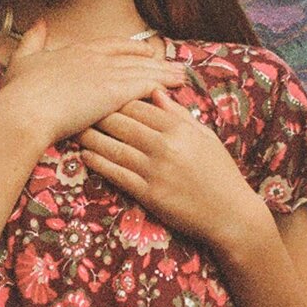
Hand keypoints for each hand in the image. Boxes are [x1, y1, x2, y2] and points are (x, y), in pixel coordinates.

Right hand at [0, 18, 187, 149]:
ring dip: (165, 72)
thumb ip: (33, 39)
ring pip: (144, 70)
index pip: (112, 46)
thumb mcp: (22, 60)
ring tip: (183, 75)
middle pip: (133, 57)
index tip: (144, 52)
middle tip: (172, 63)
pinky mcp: (115, 91)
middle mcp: (95, 58)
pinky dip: (163, 85)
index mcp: (76, 51)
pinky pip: (146, 85)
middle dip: (154, 61)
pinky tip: (176, 87)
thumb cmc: (18, 92)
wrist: (23, 110)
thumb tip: (39, 22)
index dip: (130, 49)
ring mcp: (107, 73)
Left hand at [78, 85, 267, 256]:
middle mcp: (167, 146)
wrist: (232, 214)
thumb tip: (155, 91)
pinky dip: (99, 164)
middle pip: (121, 123)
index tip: (99, 96)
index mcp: (180, 128)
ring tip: (75, 131)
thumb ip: (178, 114)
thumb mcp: (205, 136)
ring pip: (114, 148)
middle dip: (97, 115)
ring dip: (91, 138)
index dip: (115, 99)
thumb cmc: (220, 173)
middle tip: (78, 109)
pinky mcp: (150, 194)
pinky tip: (85, 157)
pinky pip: (117, 175)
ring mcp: (157, 171)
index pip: (138, 105)